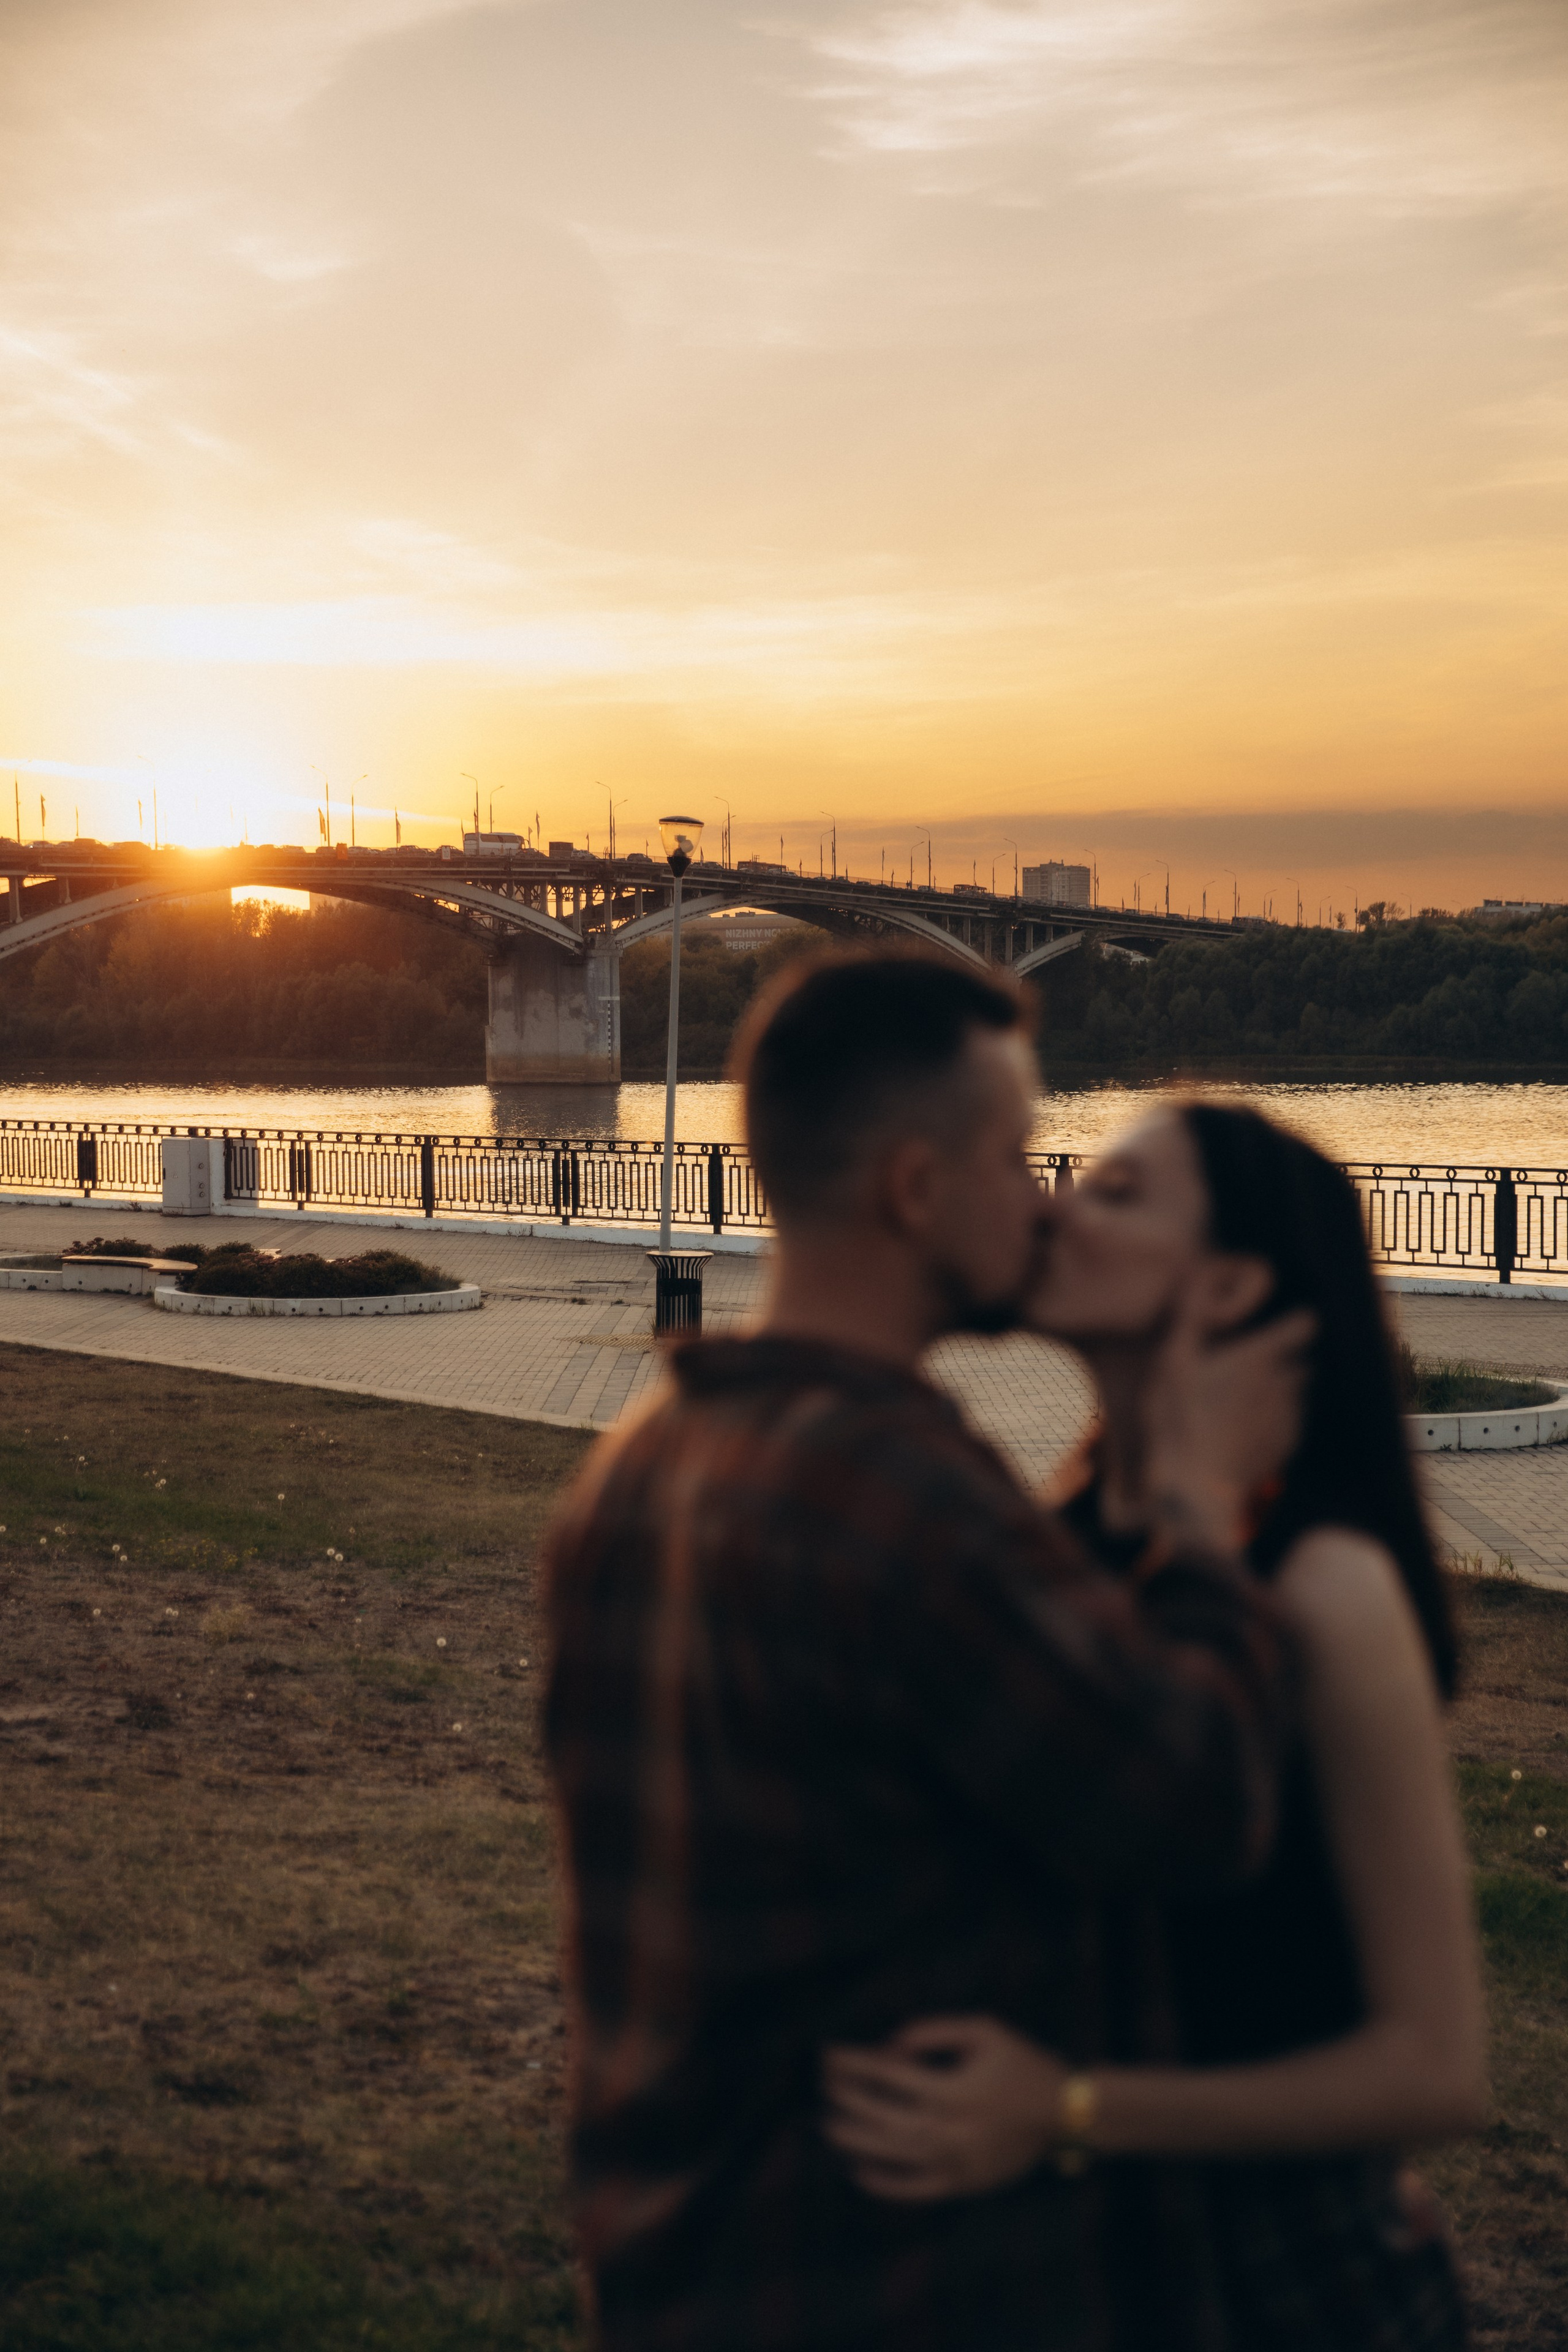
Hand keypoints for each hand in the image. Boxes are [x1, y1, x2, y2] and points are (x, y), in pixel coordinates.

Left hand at [823, 2017, 1067, 2201]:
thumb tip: (890, 2046)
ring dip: (857, 2140)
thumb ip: (933, 2031)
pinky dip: (887, 2184)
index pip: (888, 2074)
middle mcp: (950, 2128)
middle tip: (825, 2083)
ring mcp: (956, 2161)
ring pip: (894, 2154)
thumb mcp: (984, 2028)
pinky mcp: (964, 2184)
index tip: (830, 2053)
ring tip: (829, 2125)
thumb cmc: (1023, 2062)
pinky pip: (917, 2189)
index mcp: (954, 2088)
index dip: (854, 2063)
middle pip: (883, 2116)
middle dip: (849, 2098)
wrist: (1066, 2112)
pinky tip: (861, 2173)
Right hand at [1143, 1274, 1314, 1553]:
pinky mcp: (1287, 1446)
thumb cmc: (1179, 1418)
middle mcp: (1286, 1384)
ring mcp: (1290, 1418)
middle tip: (1245, 1366)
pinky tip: (1240, 1429)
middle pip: (1301, 1360)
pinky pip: (1288, 1422)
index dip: (1295, 1320)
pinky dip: (1273, 1420)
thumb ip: (1191, 1315)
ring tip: (1238, 1401)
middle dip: (1282, 1358)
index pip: (1305, 1324)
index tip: (1279, 1323)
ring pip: (1295, 1392)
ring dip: (1277, 1390)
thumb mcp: (1174, 1359)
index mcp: (1262, 1357)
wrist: (1194, 1489)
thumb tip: (1203, 1277)